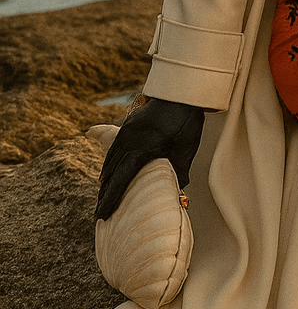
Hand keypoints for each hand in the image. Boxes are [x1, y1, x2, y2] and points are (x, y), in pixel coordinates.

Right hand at [95, 97, 204, 220]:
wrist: (180, 93)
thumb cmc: (186, 122)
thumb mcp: (186, 147)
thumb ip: (179, 169)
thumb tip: (180, 190)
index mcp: (141, 149)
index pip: (121, 179)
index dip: (110, 198)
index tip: (102, 214)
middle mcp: (128, 142)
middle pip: (111, 174)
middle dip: (105, 195)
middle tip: (99, 214)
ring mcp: (125, 133)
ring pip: (110, 162)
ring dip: (105, 182)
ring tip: (101, 199)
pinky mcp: (126, 127)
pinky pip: (113, 150)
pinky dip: (108, 165)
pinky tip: (106, 175)